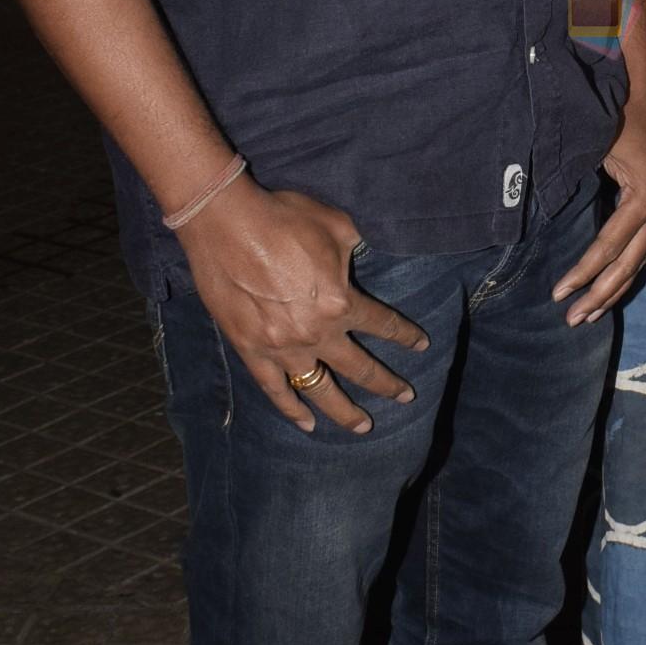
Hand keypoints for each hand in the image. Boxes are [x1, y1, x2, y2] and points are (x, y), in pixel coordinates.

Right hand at [176, 177, 427, 431]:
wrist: (224, 222)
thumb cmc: (282, 217)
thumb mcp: (336, 224)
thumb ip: (356, 247)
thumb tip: (365, 253)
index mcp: (340, 302)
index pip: (383, 324)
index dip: (406, 335)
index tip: (421, 345)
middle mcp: (316, 333)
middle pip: (360, 368)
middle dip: (388, 384)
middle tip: (406, 397)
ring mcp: (281, 347)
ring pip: (320, 389)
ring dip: (345, 412)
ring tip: (363, 427)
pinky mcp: (250, 350)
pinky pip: (274, 390)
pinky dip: (291, 409)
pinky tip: (307, 424)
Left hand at [553, 94, 645, 324]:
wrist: (642, 90)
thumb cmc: (614, 115)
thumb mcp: (594, 149)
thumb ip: (576, 183)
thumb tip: (548, 220)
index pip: (610, 245)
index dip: (584, 271)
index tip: (559, 293)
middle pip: (628, 263)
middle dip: (599, 294)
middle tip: (571, 319)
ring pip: (636, 261)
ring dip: (612, 290)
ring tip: (587, 316)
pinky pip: (637, 248)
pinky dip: (620, 271)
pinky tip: (605, 290)